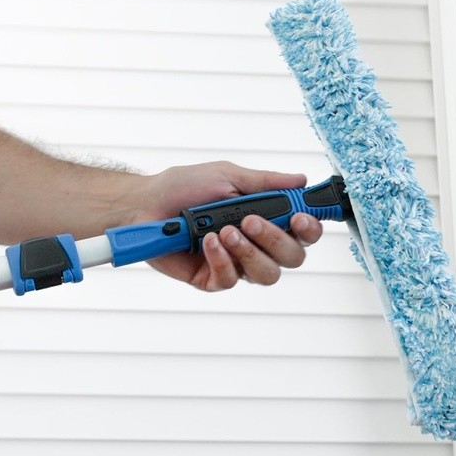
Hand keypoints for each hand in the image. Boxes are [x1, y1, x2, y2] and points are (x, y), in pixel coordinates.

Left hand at [136, 161, 323, 290]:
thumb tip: (300, 179)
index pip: (302, 233)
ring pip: (266, 274)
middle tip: (250, 220)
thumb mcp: (227, 176)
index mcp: (265, 218)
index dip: (309, 229)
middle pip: (291, 258)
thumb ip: (265, 183)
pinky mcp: (212, 279)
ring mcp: (235, 264)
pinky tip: (207, 242)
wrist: (146, 205)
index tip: (299, 217)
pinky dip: (221, 259)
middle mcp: (255, 244)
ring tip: (224, 230)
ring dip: (249, 251)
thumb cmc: (184, 187)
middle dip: (276, 239)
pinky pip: (231, 279)